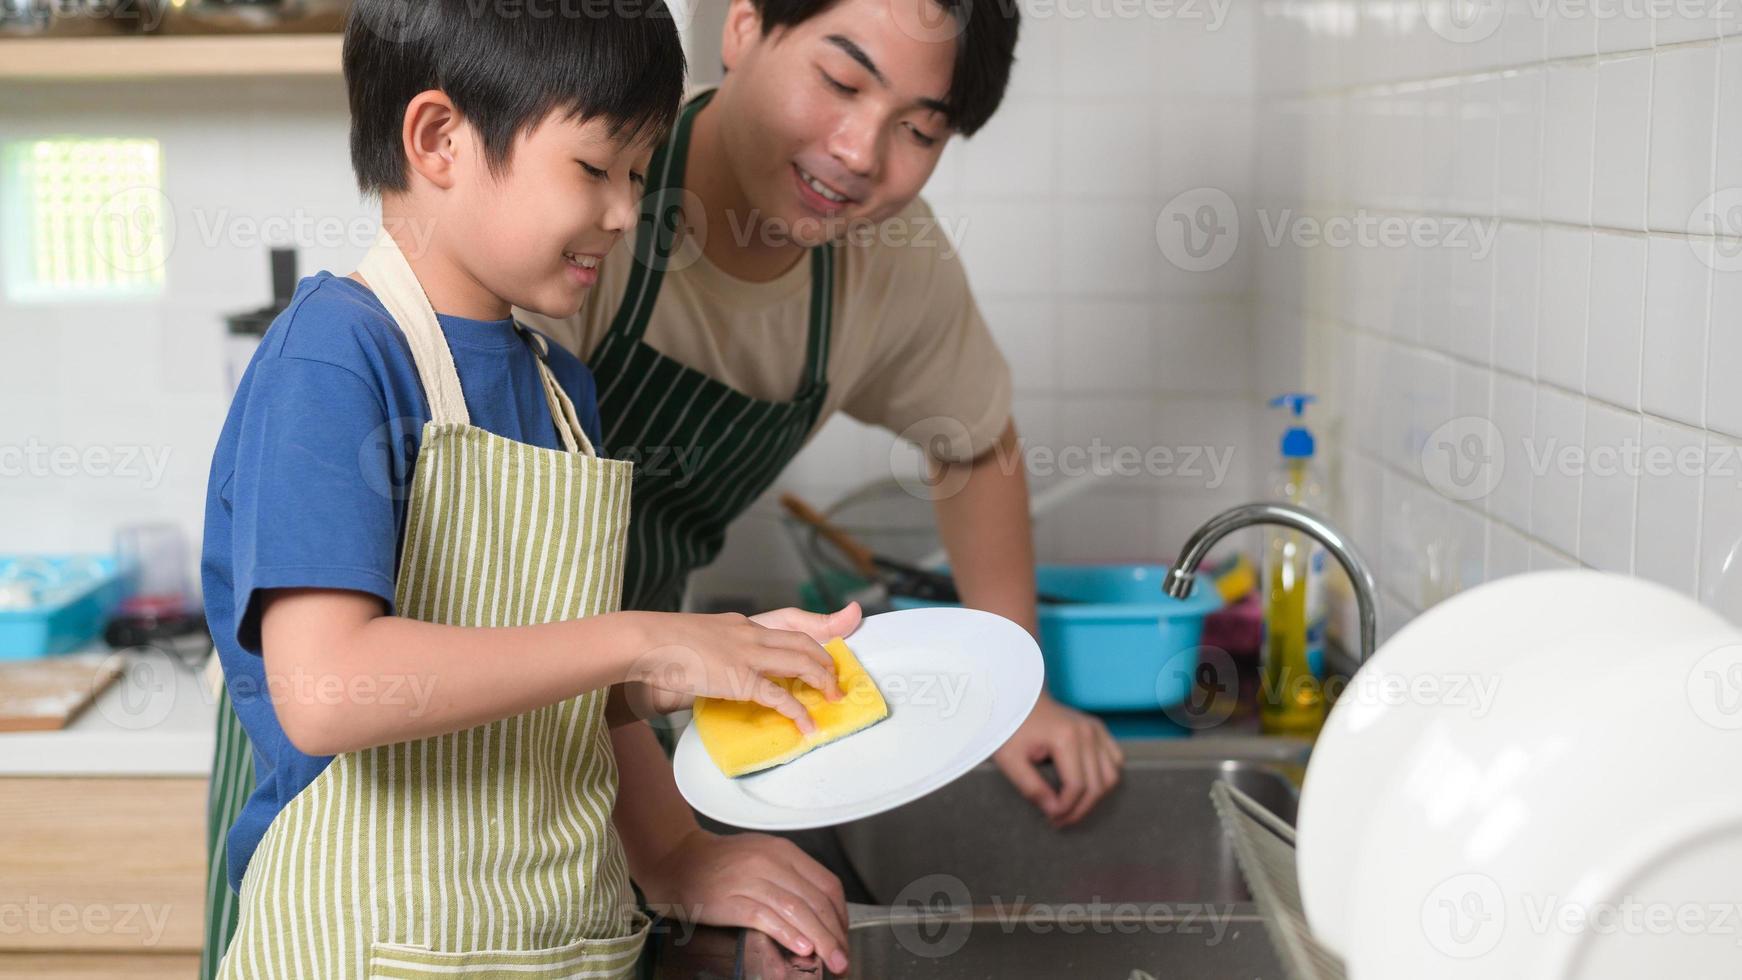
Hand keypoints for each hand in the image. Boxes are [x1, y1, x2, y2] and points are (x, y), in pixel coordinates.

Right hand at [622, 604, 862, 730]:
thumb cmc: (659, 647)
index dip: (815, 633)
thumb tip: (713, 670)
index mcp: (737, 624)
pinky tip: (806, 723)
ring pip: (800, 661)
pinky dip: (797, 710)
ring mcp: (745, 654)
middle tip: (836, 678)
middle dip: (825, 659)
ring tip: (832, 697)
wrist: (642, 643)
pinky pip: (778, 695)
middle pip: (802, 641)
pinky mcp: (738, 678)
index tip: (832, 641)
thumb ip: (712, 651)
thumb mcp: (693, 642)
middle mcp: (748, 633)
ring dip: (821, 680)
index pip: (786, 623)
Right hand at [637, 828, 850, 973]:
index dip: (841, 915)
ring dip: (819, 939)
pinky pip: (767, 917)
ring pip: (797, 910)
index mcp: (783, 851)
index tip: (844, 937)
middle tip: (843, 958)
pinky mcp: (732, 900)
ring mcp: (751, 879)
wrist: (678, 860)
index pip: (827, 884)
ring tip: (831, 960)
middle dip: (835, 934)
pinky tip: (801, 947)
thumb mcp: (763, 858)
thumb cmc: (721, 864)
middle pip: (816, 900)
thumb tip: (821, 915)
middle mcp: (771, 862)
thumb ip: (792, 880)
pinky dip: (788, 933)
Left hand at [992, 693, 1122, 827]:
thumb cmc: (1011, 728)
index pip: (1077, 786)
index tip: (1050, 818)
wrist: (1017, 698)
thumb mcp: (1011, 760)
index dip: (1066, 808)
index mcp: (1066, 738)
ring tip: (1072, 808)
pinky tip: (1085, 786)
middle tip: (1060, 821)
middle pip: (1097, 786)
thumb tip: (1054, 811)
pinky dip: (1105, 777)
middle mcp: (1088, 733)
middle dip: (1079, 809)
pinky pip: (1114, 759)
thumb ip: (1031, 788)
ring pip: (1111, 776)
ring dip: (1095, 798)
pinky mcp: (1098, 728)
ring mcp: (1096, 729)